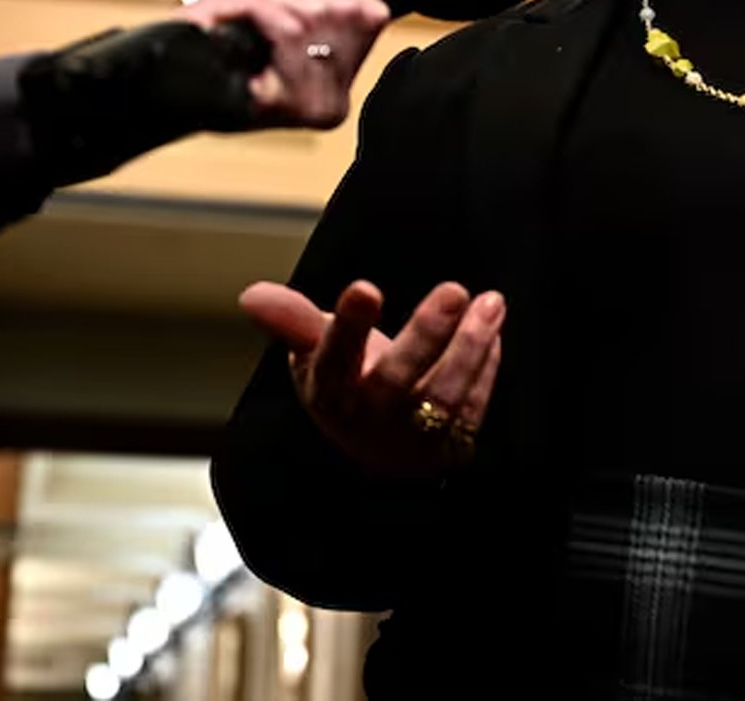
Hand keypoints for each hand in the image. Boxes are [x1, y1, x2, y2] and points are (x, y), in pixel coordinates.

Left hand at [178, 0, 389, 127]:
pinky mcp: (292, 104)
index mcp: (342, 74)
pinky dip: (255, 11)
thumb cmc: (212, 40)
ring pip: (313, 15)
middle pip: (341, 9)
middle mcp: (339, 94)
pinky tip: (233, 21)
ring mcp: (319, 102)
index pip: (369, 11)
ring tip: (243, 12)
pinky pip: (289, 30)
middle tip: (258, 1)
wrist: (164, 76)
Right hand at [240, 278, 504, 477]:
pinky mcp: (450, 448)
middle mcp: (370, 418)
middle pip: (397, 379)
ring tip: (490, 302)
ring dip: (471, 346)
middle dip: (426, 334)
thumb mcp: (314, 354)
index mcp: (330, 390)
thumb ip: (293, 320)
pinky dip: (487, 368)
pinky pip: (474, 408)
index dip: (348, 327)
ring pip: (444, 396)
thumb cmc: (346, 387)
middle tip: (452, 290)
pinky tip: (493, 328)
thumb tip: (251, 295)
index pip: (334, 358)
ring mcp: (412, 438)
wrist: (378, 454)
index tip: (364, 290)